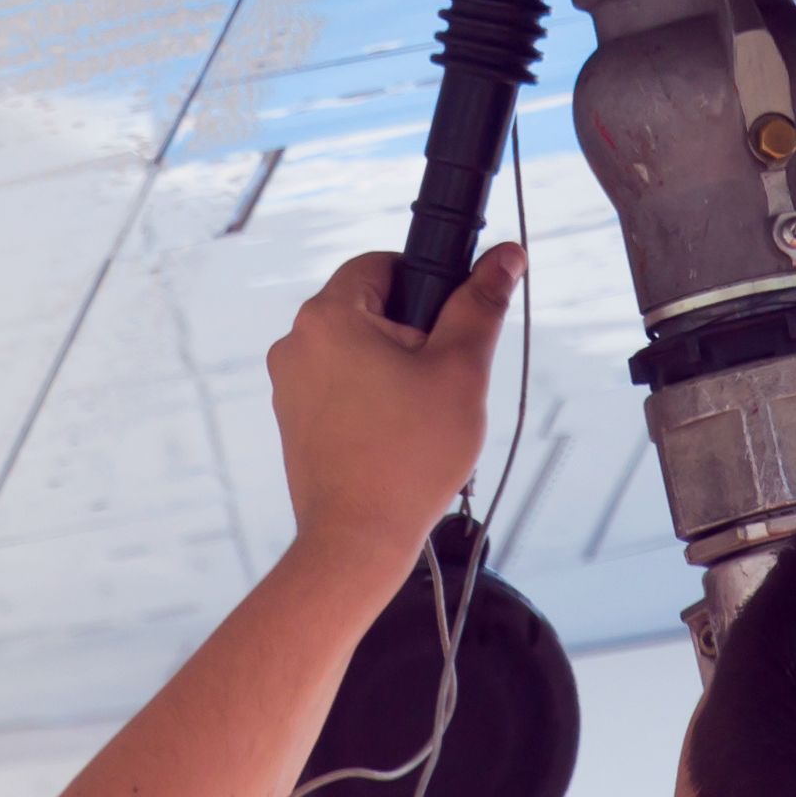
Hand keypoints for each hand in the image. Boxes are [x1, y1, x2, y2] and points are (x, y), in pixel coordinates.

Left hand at [266, 244, 518, 561]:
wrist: (358, 541)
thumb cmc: (409, 459)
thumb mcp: (460, 371)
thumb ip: (480, 304)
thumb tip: (506, 255)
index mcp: (328, 317)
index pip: (383, 264)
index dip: (426, 285)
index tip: (449, 326)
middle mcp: (296, 343)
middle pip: (369, 309)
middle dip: (413, 336)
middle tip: (440, 380)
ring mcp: (289, 384)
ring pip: (357, 351)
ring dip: (393, 370)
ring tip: (419, 416)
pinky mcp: (293, 420)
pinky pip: (340, 387)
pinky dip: (371, 400)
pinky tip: (396, 437)